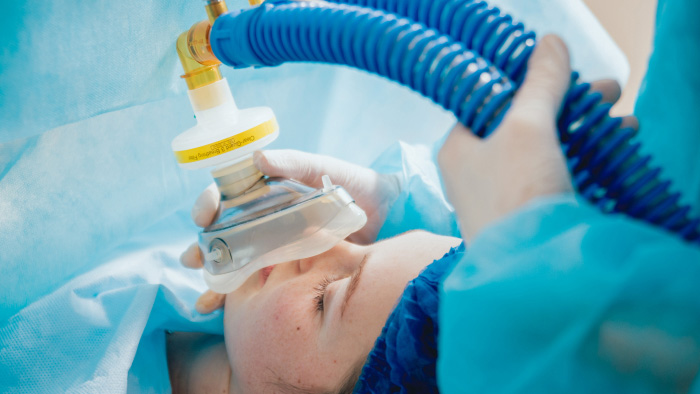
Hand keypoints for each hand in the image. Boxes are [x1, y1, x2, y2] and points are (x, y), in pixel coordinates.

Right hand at [180, 149, 399, 312]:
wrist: (388, 214)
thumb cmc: (355, 184)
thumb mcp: (323, 168)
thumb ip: (294, 163)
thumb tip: (257, 158)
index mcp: (266, 196)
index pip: (227, 198)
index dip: (209, 204)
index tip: (205, 214)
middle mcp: (265, 224)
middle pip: (222, 236)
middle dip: (203, 247)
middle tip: (192, 259)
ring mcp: (275, 251)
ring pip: (234, 266)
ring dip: (213, 280)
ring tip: (204, 298)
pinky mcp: (289, 274)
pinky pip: (258, 288)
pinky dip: (235, 300)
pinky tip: (219, 311)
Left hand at [438, 35, 637, 241]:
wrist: (530, 270)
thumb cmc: (515, 194)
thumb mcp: (527, 128)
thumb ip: (540, 84)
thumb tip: (550, 44)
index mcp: (459, 146)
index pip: (491, 101)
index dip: (530, 83)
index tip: (567, 75)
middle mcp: (473, 171)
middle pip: (523, 123)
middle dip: (570, 106)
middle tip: (610, 94)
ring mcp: (500, 196)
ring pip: (543, 151)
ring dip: (583, 133)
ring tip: (622, 124)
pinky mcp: (526, 215)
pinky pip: (554, 177)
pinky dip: (582, 162)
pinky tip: (611, 155)